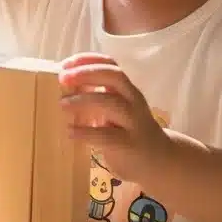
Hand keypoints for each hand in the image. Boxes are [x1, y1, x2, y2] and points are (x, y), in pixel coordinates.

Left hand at [58, 53, 171, 180]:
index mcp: (127, 89)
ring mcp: (134, 122)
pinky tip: (70, 132)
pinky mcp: (130, 145)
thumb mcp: (115, 110)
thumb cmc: (128, 131)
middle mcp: (133, 101)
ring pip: (111, 102)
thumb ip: (97, 97)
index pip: (111, 65)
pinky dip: (86, 132)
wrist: (158, 161)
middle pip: (115, 76)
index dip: (88, 60)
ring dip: (84, 100)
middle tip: (63, 78)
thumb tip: (63, 88)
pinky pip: (107, 135)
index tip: (65, 63)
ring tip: (62, 104)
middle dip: (87, 73)